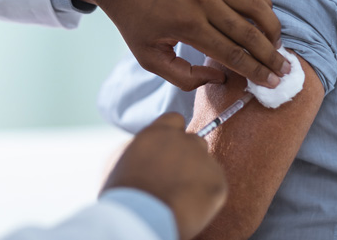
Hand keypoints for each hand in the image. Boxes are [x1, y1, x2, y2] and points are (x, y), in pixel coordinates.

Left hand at [68, 0, 289, 89]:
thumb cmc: (133, 18)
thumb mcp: (148, 56)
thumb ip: (182, 76)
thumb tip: (219, 78)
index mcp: (187, 25)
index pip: (232, 54)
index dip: (255, 71)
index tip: (272, 83)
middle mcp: (203, 1)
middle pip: (249, 33)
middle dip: (270, 55)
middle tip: (285, 71)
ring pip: (255, 6)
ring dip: (272, 27)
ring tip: (278, 46)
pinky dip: (262, 1)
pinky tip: (266, 18)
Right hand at [101, 113, 227, 239]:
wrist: (141, 217)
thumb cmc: (123, 193)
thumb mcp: (118, 161)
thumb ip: (137, 147)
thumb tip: (145, 146)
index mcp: (158, 132)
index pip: (175, 120)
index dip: (174, 135)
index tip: (169, 150)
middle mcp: (184, 140)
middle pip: (194, 141)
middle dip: (188, 156)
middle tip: (176, 177)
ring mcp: (203, 159)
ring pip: (206, 164)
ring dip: (198, 175)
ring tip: (181, 195)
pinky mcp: (218, 181)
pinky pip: (216, 184)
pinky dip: (207, 195)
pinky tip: (190, 205)